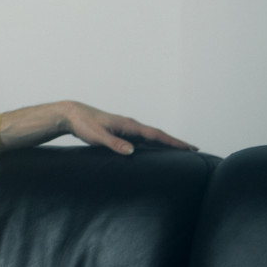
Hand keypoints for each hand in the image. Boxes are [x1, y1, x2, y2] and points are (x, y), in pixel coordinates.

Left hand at [61, 101, 196, 154]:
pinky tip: (154, 151)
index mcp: (129, 125)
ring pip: (151, 137)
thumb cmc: (84, 125)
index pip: (156, 135)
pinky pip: (141, 139)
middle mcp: (131, 125)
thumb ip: (114, 144)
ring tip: (180, 151)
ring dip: (165, 143)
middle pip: (158, 135)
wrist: (72, 115)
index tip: (189, 147)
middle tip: (194, 149)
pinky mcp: (120, 132)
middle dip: (175, 142)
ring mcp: (126, 128)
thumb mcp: (98, 136)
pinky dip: (152, 144)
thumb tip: (131, 151)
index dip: (173, 142)